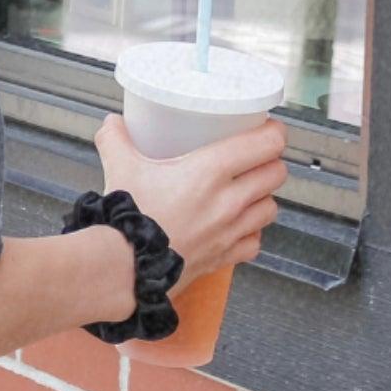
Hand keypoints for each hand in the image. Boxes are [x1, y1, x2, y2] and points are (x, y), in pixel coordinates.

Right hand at [94, 112, 287, 288]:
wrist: (124, 268)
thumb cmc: (128, 217)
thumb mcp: (120, 168)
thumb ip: (116, 140)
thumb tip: (114, 123)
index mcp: (210, 171)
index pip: (267, 144)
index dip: (273, 132)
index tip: (266, 127)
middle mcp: (229, 201)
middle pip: (275, 173)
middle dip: (270, 161)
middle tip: (255, 156)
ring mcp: (230, 231)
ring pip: (270, 207)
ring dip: (263, 196)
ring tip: (249, 190)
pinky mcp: (224, 256)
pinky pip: (255, 242)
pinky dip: (252, 232)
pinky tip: (238, 226)